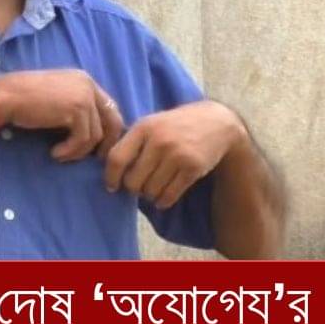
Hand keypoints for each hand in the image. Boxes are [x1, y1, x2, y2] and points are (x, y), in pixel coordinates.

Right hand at [0, 69, 124, 161]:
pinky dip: (70, 151)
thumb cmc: (24, 100)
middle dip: (106, 143)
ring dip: (79, 151)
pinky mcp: (76, 110)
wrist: (6, 96)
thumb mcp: (57, 99)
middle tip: (94, 159)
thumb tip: (94, 133)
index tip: (97, 148)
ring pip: (96, 135)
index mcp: (84, 80)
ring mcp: (84, 96)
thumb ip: (76, 108)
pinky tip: (55, 153)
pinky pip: (83, 140)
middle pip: (113, 120)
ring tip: (61, 155)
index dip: (107, 130)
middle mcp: (88, 85)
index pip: (109, 108)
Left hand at [104, 100, 246, 208]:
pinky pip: (169, 196)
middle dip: (133, 188)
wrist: (216, 123)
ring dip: (150, 195)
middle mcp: (159, 140)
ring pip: (150, 191)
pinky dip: (163, 201)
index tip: (112, 186)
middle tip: (139, 185)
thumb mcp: (151, 123)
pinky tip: (164, 195)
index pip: (116, 158)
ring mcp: (177, 154)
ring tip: (153, 187)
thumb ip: (131, 142)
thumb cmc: (175, 126)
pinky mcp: (192, 168)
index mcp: (144, 127)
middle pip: (133, 181)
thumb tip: (108, 170)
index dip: (110, 177)